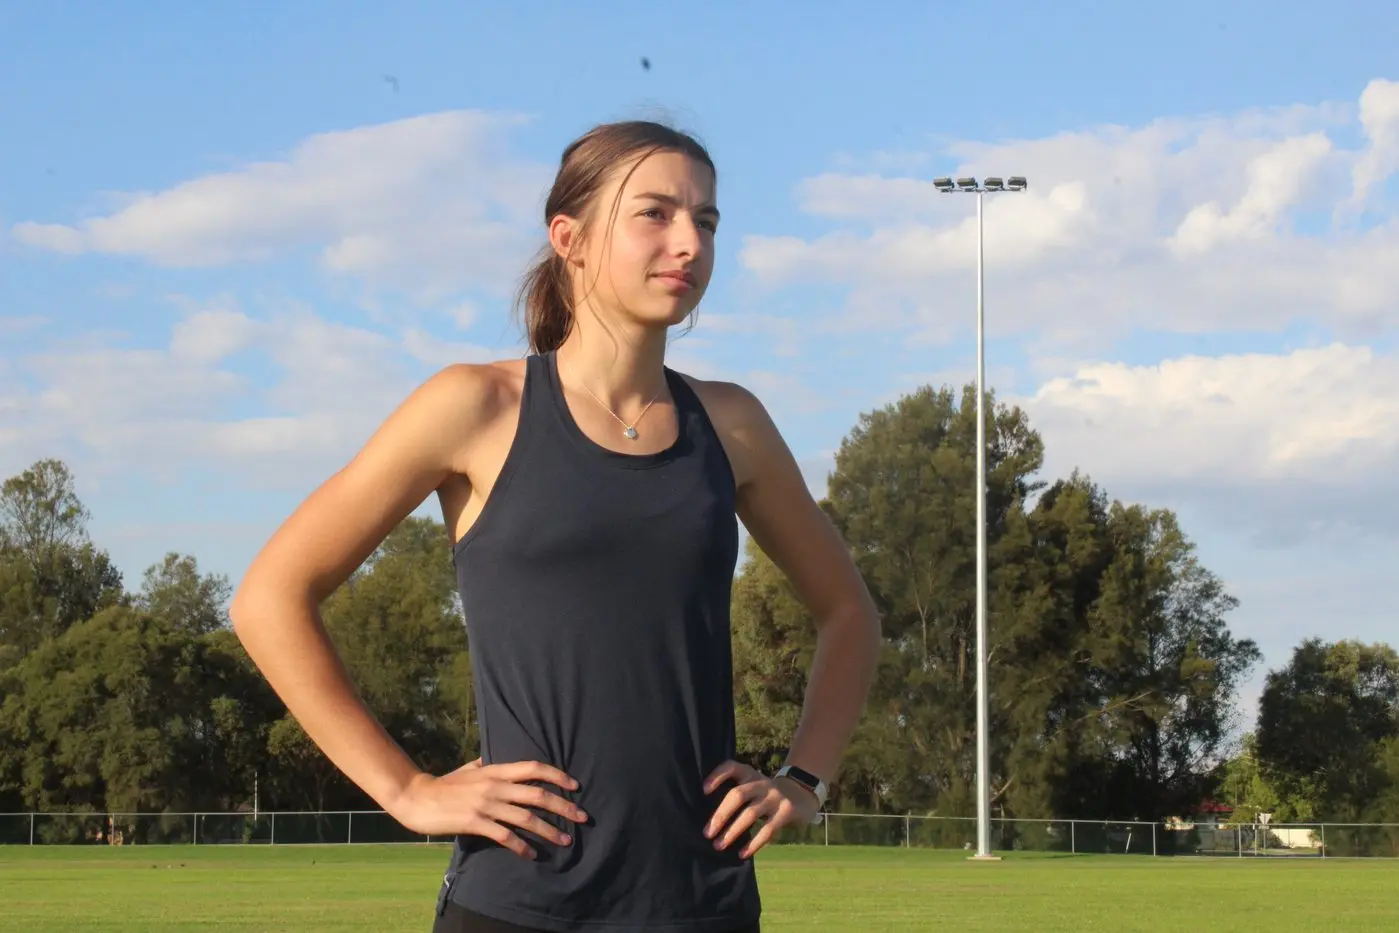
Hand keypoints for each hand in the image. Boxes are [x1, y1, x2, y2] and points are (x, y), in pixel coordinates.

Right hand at [390, 759, 587, 859]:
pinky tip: (532, 854)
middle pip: (537, 794)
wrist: (417, 797)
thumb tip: (493, 758)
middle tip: (582, 816)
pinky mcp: (475, 822)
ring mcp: (485, 804)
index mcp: (495, 770)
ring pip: (526, 817)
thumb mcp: (469, 769)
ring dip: (549, 830)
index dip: (557, 775)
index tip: (575, 786)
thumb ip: (485, 765)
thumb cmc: (444, 784)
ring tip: (566, 840)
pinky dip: (521, 845)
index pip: (534, 768)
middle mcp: (495, 785)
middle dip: (564, 806)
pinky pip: (504, 835)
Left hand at [702, 760, 819, 858]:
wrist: (801, 793)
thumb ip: (736, 793)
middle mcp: (761, 783)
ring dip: (732, 831)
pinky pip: (767, 829)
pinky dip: (753, 844)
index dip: (717, 776)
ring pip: (750, 814)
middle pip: (738, 795)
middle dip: (721, 815)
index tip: (704, 790)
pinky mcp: (786, 811)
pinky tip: (742, 854)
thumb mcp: (752, 786)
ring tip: (719, 845)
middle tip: (707, 833)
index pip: (732, 767)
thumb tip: (710, 819)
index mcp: (750, 774)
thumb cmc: (765, 794)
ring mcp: (775, 797)